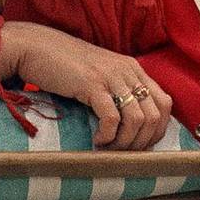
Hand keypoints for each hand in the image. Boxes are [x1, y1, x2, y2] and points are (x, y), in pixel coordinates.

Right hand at [0, 21, 172, 149]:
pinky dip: (108, 136)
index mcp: (132, 68)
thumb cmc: (63, 64)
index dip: (158, 129)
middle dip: (142, 141)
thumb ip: (117, 89)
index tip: (140, 144)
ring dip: (125, 142)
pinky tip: (96, 140)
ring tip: (108, 147)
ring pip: (138, 120)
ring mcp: (110, 76)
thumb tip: (130, 123)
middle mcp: (127, 71)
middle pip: (155, 115)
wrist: (35, 47)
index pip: (164, 103)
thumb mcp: (99, 74)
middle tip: (122, 151)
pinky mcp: (92, 84)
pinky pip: (112, 119)